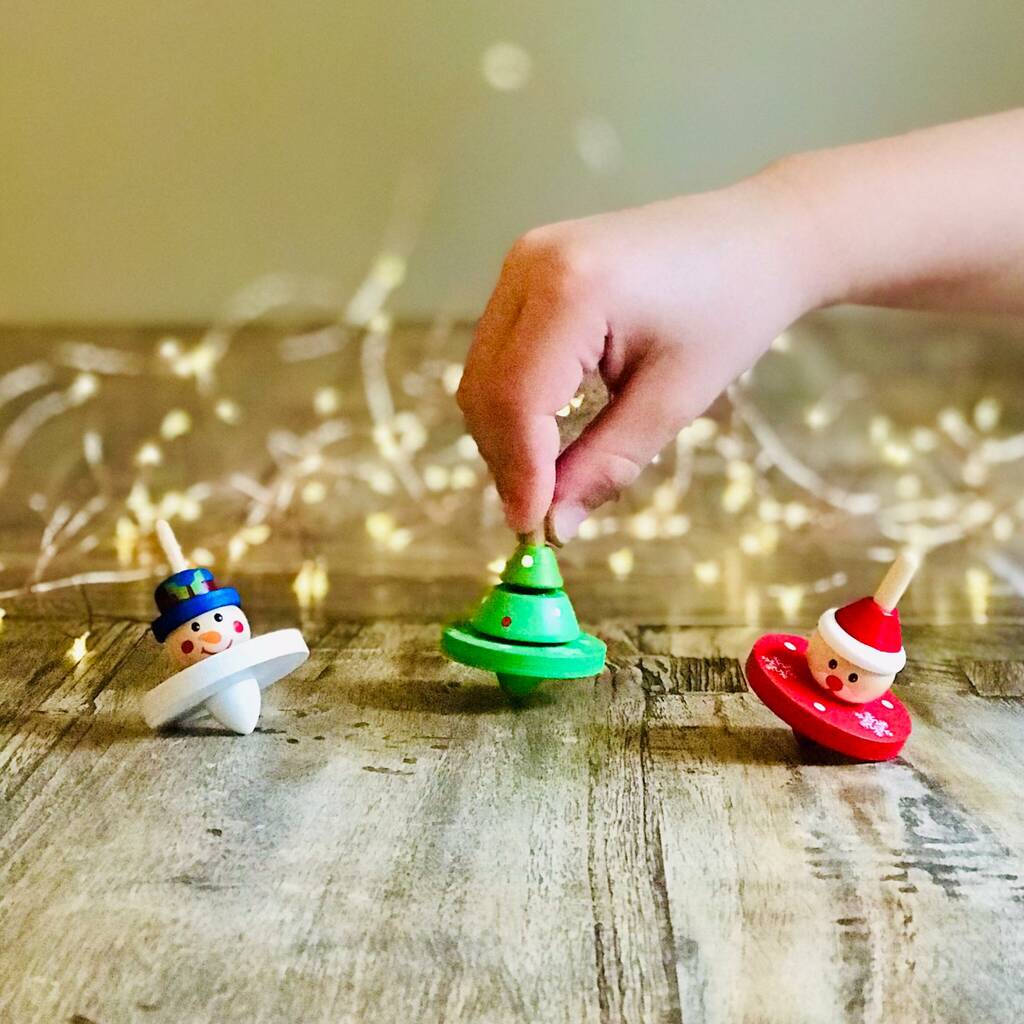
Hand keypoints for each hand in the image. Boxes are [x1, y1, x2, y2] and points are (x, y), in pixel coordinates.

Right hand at [457, 170, 819, 542]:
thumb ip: (606, 465)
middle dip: (508, 460)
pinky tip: (550, 434)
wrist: (757, 237)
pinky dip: (515, 404)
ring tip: (550, 480)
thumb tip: (553, 528)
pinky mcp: (526, 272)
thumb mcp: (674, 400)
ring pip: (484, 376)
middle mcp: (528, 266)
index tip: (534, 530)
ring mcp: (521, 263)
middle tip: (544, 515)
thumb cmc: (732, 310)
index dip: (519, 472)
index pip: (516, 400)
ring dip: (507, 436)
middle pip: (486, 390)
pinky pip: (499, 354)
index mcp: (570, 290)